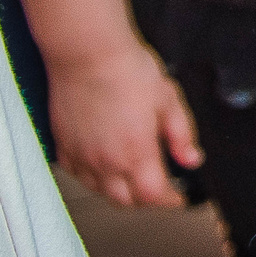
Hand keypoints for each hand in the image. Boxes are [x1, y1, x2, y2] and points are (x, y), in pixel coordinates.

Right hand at [48, 40, 202, 208]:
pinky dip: (92, 177)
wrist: (87, 55)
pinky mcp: (63, 147)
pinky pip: (77, 175)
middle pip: (126, 201)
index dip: (170, 200)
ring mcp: (81, 157)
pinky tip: (103, 163)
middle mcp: (105, 162)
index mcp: (136, 153)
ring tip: (133, 176)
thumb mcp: (169, 100)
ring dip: (119, 190)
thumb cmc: (127, 71)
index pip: (153, 196)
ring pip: (100, 192)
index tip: (179, 196)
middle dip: (146, 199)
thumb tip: (192, 159)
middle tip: (158, 186)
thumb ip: (182, 135)